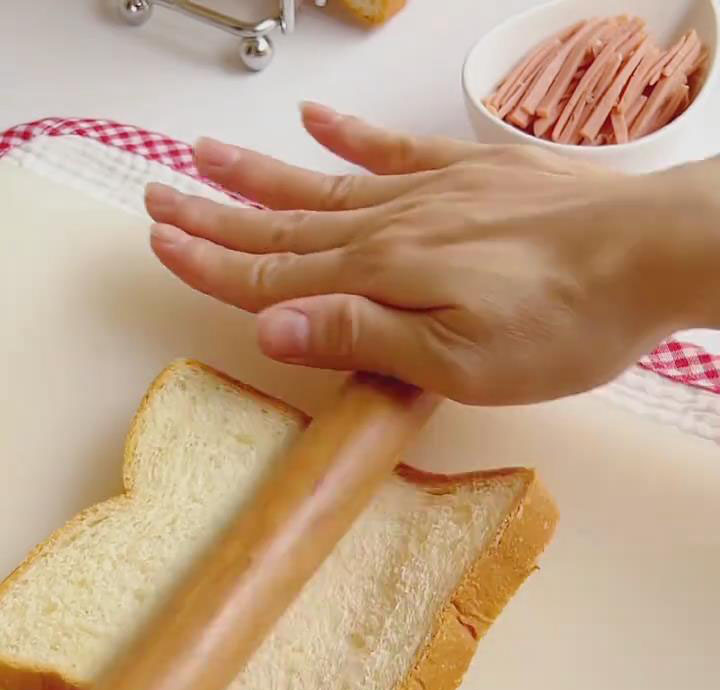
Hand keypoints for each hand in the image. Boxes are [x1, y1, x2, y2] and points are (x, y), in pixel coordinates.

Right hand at [145, 103, 717, 404]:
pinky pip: (393, 148)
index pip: (274, 272)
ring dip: (261, 173)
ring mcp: (430, 192)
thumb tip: (271, 325)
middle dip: (216, 214)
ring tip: (208, 157)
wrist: (652, 252)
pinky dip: (350, 136)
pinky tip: (316, 121)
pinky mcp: (469, 173)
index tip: (163, 243)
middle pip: (284, 222)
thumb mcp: (459, 360)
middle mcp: (393, 226)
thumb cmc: (564, 321)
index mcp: (382, 276)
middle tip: (160, 197)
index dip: (213, 262)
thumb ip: (362, 337)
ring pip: (324, 183)